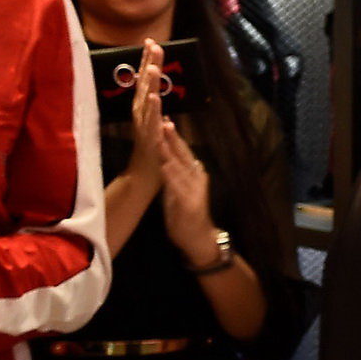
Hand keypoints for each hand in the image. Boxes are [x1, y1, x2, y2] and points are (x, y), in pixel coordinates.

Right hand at [123, 39, 167, 189]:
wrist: (145, 175)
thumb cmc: (151, 147)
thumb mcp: (154, 121)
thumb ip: (154, 106)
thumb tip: (156, 91)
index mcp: (144, 106)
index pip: (146, 79)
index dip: (148, 60)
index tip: (151, 41)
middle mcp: (140, 111)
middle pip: (145, 83)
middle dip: (149, 63)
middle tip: (153, 43)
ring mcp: (143, 124)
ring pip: (147, 99)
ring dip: (149, 82)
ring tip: (153, 66)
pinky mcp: (149, 136)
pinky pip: (151, 120)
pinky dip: (152, 108)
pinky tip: (154, 97)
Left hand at [157, 116, 216, 259]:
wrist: (198, 239)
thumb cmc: (186, 216)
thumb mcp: (177, 192)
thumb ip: (173, 176)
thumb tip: (165, 159)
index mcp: (193, 174)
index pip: (182, 152)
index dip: (174, 137)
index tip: (166, 120)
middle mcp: (197, 178)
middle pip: (184, 155)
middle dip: (173, 138)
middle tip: (165, 121)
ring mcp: (195, 190)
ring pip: (181, 167)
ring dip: (171, 152)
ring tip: (162, 139)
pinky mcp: (191, 203)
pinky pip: (179, 187)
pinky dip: (172, 175)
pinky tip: (165, 166)